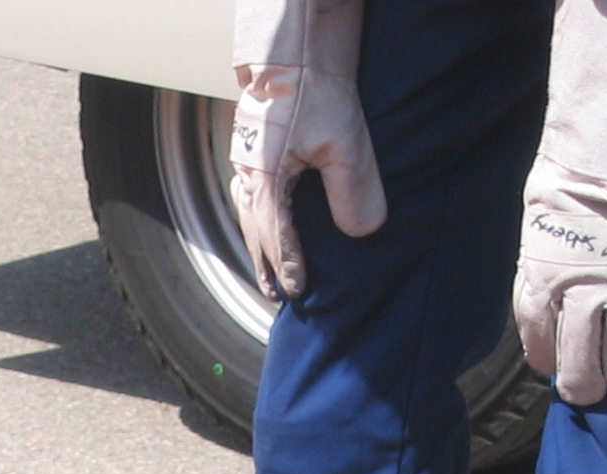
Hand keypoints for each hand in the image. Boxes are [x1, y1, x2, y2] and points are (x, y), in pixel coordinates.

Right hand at [228, 0, 384, 300]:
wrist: (293, 46)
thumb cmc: (315, 87)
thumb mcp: (344, 140)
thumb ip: (353, 189)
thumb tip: (363, 232)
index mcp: (265, 177)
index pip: (277, 233)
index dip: (288, 264)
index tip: (298, 290)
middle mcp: (247, 171)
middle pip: (254, 229)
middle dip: (265, 263)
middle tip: (274, 293)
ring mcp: (244, 157)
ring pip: (246, 212)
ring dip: (255, 242)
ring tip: (264, 267)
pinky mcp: (249, 144)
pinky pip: (246, 191)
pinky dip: (253, 214)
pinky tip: (258, 217)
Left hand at [514, 161, 606, 407]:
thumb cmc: (565, 219)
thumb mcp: (532, 260)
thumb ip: (536, 308)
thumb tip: (549, 358)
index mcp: (545, 289)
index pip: (542, 354)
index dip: (552, 367)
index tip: (560, 365)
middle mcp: (587, 298)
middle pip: (582, 376)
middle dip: (585, 391)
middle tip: (592, 389)